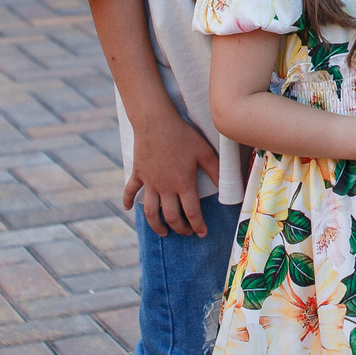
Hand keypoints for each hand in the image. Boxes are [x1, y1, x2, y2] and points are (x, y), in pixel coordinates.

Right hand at [125, 109, 218, 236]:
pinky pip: (130, 190)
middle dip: (180, 229)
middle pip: (171, 217)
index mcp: (183, 184)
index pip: (192, 212)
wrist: (155, 121)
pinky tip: (127, 208)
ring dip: (156, 225)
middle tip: (186, 232)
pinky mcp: (138, 173)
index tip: (202, 233)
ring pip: (150, 211)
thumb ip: (216, 171)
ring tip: (163, 232)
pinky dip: (127, 200)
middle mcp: (165, 187)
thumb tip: (227, 189)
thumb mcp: (204, 151)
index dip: (198, 226)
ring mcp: (149, 182)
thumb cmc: (182, 134)